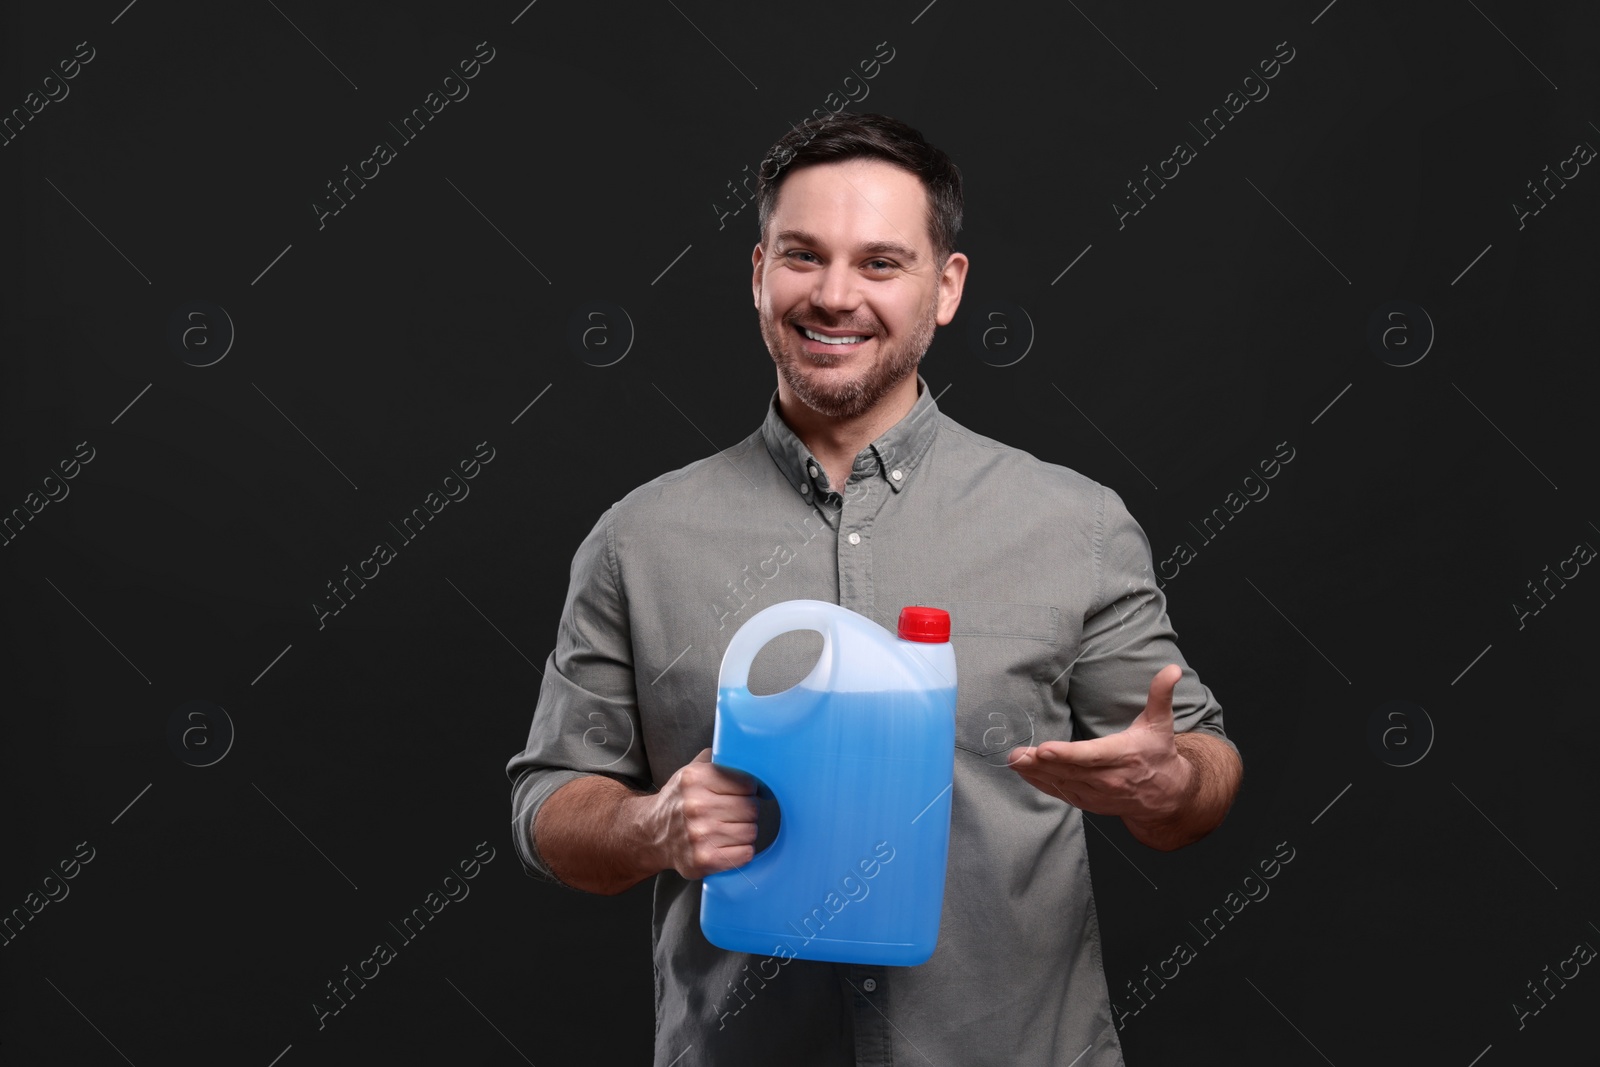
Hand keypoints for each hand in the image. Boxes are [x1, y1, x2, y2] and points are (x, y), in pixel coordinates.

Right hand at [641, 748, 758, 879]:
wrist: (652, 834)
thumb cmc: (679, 801)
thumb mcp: (692, 770)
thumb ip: (718, 759)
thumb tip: (749, 756)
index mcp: (695, 779)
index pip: (747, 783)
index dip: (748, 789)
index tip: (740, 793)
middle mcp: (696, 806)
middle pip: (751, 809)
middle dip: (746, 811)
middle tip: (731, 813)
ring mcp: (699, 835)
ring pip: (751, 832)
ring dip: (744, 831)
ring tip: (727, 828)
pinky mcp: (704, 860)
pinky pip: (745, 854)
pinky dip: (742, 851)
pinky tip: (727, 844)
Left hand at [1008, 664, 1195, 824]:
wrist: (1167, 795)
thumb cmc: (1158, 753)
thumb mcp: (1161, 722)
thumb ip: (1161, 694)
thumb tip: (1172, 669)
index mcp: (1124, 755)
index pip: (1093, 755)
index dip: (1068, 754)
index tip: (1045, 749)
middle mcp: (1110, 778)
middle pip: (1070, 770)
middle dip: (1040, 763)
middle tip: (1016, 753)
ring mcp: (1099, 793)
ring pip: (1063, 783)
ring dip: (1035, 773)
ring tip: (1013, 760)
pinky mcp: (1090, 802)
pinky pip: (1062, 794)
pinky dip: (1041, 785)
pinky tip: (1023, 773)